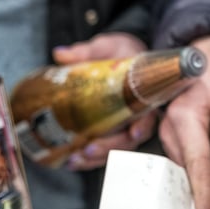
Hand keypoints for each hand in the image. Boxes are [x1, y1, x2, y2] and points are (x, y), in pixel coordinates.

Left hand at [52, 33, 155, 169]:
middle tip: (89, 150)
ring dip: (96, 159)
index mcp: (143, 96)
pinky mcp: (111, 132)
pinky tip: (71, 161)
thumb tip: (60, 55)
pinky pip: (104, 150)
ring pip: (115, 149)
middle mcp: (137, 116)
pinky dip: (88, 159)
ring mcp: (124, 127)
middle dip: (110, 148)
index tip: (134, 133)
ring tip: (74, 160)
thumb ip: (87, 52)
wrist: (123, 58)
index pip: (149, 115)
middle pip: (129, 140)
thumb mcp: (108, 47)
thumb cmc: (122, 53)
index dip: (142, 126)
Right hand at [160, 36, 209, 208]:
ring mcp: (173, 138)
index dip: (202, 192)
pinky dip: (198, 181)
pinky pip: (188, 166)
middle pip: (187, 173)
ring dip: (198, 191)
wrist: (205, 56)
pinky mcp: (179, 142)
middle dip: (199, 200)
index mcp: (185, 115)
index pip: (196, 160)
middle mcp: (172, 130)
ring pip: (186, 172)